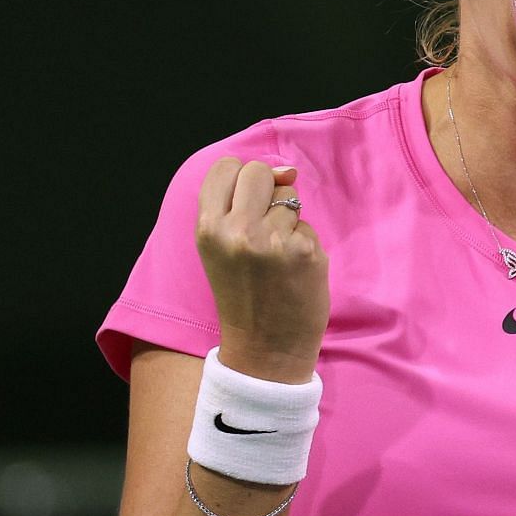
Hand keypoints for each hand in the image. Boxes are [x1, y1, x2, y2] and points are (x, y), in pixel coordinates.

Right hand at [194, 158, 328, 384]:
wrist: (265, 348)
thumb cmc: (244, 294)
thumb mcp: (221, 249)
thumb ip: (240, 206)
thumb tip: (288, 170)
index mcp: (208, 229)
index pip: (226, 167)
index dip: (241, 178)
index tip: (245, 200)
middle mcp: (236, 231)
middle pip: (260, 172)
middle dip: (268, 189)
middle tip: (264, 226)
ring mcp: (272, 240)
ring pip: (289, 197)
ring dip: (288, 220)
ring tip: (276, 255)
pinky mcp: (304, 251)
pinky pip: (307, 226)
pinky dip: (304, 243)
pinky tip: (293, 269)